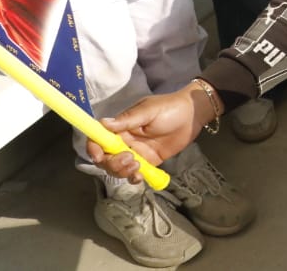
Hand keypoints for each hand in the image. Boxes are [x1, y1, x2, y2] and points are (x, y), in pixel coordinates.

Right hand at [86, 83, 213, 182]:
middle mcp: (125, 141)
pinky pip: (135, 174)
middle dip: (112, 163)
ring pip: (118, 168)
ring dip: (122, 171)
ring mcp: (136, 152)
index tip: (99, 156)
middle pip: (105, 158)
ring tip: (138, 165)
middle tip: (130, 158)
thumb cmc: (171, 107)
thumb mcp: (149, 110)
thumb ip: (128, 119)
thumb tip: (103, 122)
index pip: (99, 138)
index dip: (93, 148)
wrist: (194, 115)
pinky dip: (134, 178)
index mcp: (121, 127)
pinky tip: (140, 176)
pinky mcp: (148, 162)